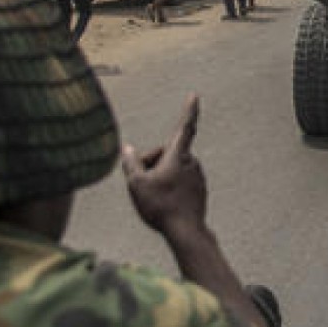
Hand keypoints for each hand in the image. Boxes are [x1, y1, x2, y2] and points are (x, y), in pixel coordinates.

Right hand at [122, 94, 206, 239]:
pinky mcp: (199, 189)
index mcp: (179, 155)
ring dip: (159, 177)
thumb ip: (131, 163)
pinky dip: (168, 188)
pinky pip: (178, 182)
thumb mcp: (136, 183)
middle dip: (151, 163)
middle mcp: (192, 162)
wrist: (185, 231)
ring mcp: (197, 176)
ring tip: (155, 198)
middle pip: (165, 154)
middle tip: (142, 184)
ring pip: (170, 169)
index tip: (194, 95)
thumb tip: (128, 149)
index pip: (185, 126)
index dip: (189, 110)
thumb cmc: (160, 205)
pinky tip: (164, 204)